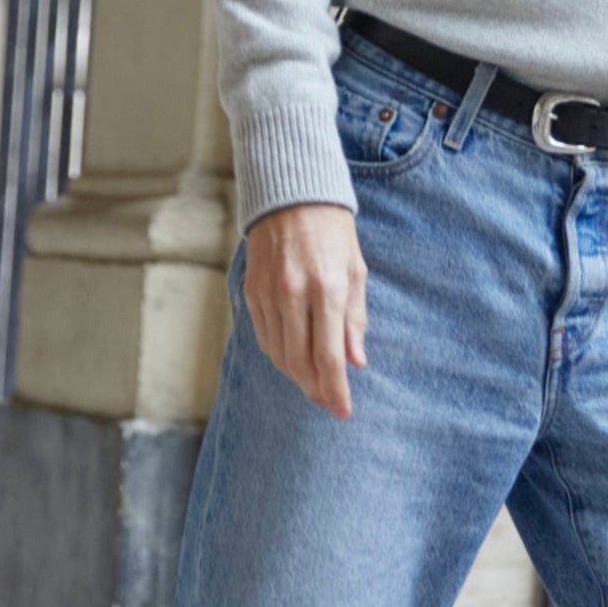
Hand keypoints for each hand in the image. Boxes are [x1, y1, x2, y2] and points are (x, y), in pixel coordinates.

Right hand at [243, 201, 368, 420]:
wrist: (291, 195)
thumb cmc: (332, 232)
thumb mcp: (356, 271)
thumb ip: (355, 319)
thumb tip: (356, 362)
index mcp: (327, 288)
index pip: (329, 356)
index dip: (335, 389)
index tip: (342, 411)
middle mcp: (294, 294)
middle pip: (301, 363)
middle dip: (316, 389)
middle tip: (328, 402)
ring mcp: (268, 294)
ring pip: (279, 355)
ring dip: (297, 376)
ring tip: (314, 384)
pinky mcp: (251, 292)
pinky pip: (264, 338)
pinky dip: (279, 355)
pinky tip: (293, 359)